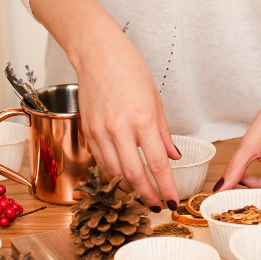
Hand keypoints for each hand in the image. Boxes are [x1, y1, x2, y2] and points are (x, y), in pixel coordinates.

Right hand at [75, 18, 180, 209]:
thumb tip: (173, 157)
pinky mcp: (87, 131)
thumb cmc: (129, 70)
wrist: (98, 53)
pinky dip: (112, 174)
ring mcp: (100, 131)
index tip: (173, 201)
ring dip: (128, 189)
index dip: (166, 187)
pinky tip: (122, 179)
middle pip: (134, 175)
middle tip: (156, 206)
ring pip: (114, 172)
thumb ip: (163, 133)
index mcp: (142, 120)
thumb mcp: (155, 100)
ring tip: (141, 196)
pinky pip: (100, 161)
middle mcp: (119, 129)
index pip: (157, 164)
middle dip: (147, 196)